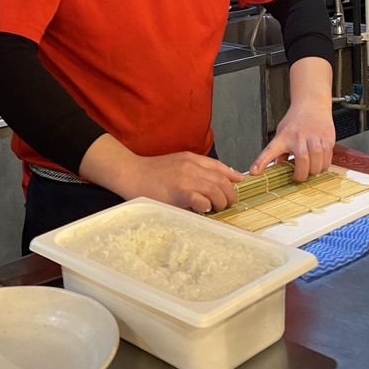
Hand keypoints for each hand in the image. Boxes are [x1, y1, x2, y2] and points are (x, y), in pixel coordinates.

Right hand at [125, 151, 241, 213]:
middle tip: (228, 203)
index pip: (219, 167)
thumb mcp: (177, 162)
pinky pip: (203, 201)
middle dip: (230, 193)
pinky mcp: (180, 194)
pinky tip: (203, 209)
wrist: (131, 173)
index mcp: (192, 159)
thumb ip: (194, 167)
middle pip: (222, 180)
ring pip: (216, 191)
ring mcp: (186, 180)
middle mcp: (192, 167)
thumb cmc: (152, 171)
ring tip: (217, 208)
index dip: (232, 176)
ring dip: (221, 202)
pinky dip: (207, 207)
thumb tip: (213, 178)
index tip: (238, 184)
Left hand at [249, 101, 335, 181]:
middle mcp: (298, 137)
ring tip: (310, 169)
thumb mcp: (282, 133)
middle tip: (299, 176)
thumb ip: (278, 153)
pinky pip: (327, 160)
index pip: (269, 151)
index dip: (261, 162)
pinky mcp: (327, 139)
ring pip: (317, 163)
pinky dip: (323, 165)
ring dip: (314, 171)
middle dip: (301, 175)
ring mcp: (314, 138)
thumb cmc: (296, 121)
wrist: (312, 104)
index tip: (254, 172)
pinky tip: (319, 162)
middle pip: (302, 161)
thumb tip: (276, 170)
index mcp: (283, 137)